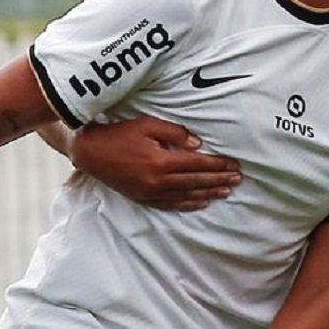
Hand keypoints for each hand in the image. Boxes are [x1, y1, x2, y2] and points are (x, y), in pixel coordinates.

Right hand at [71, 117, 239, 210]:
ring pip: (187, 195)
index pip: (198, 164)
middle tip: (238, 180)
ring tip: (226, 192)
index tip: (234, 165)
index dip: (218, 165)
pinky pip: (171, 204)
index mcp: (161, 162)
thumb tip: (198, 145)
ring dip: (208, 193)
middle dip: (219, 180)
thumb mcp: (147, 124)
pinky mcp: (143, 198)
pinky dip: (189, 204)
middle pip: (196, 181)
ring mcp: (150, 192)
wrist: (90, 152)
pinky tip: (201, 202)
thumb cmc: (119, 134)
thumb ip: (175, 134)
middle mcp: (158, 181)